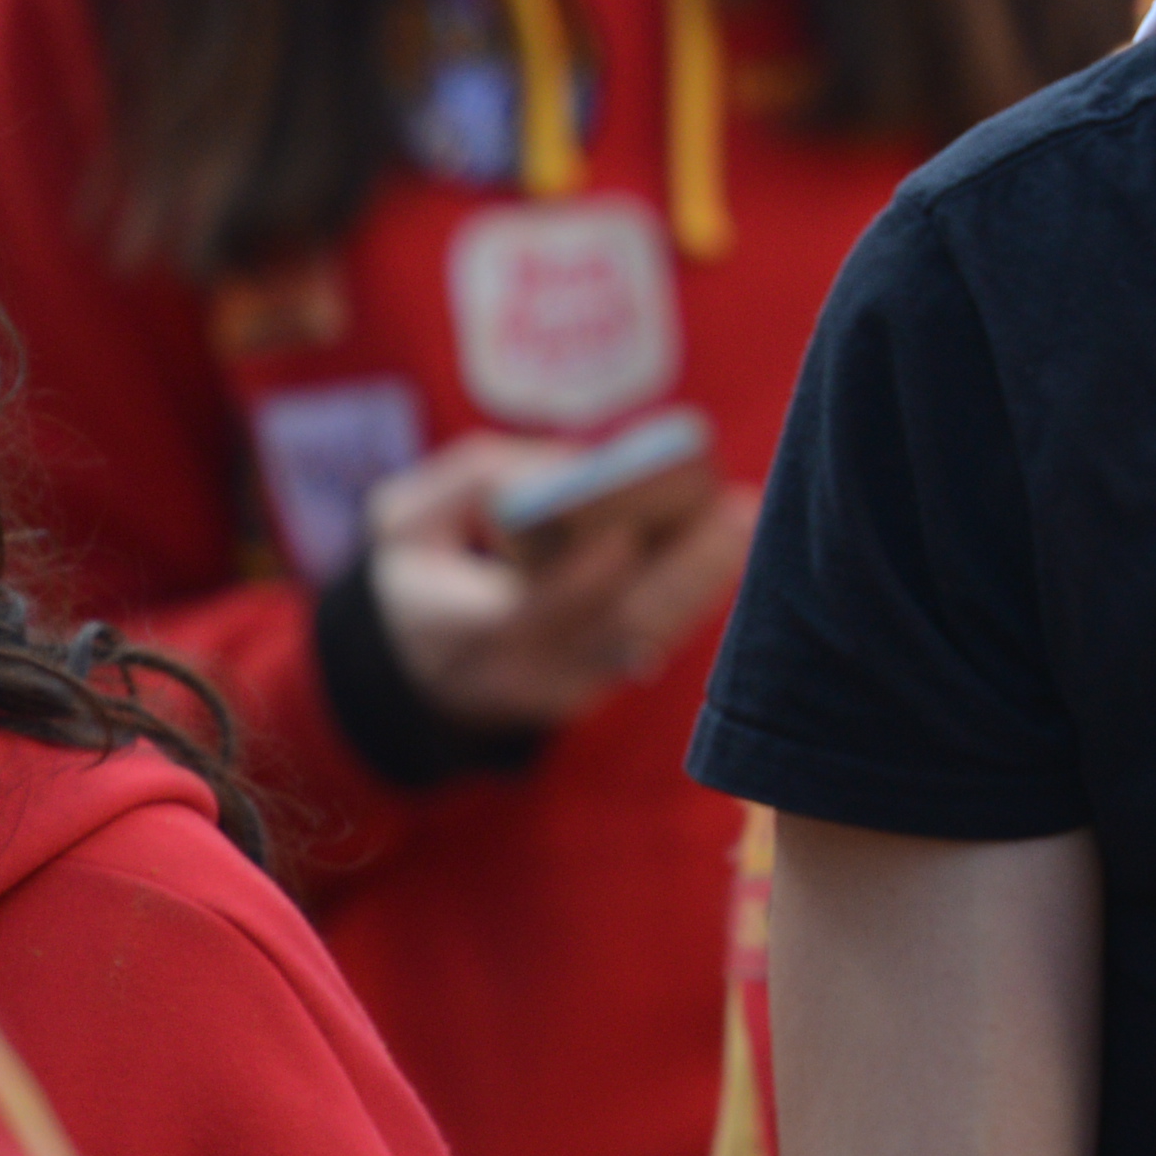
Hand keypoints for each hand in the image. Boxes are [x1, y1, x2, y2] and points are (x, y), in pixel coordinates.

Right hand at [360, 432, 762, 737]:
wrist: (410, 662)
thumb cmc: (417, 567)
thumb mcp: (412, 517)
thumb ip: (481, 482)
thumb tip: (575, 464)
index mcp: (445, 627)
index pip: (517, 616)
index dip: (574, 581)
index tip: (624, 534)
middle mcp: (507, 672)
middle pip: (608, 629)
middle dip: (679, 570)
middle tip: (734, 511)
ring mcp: (552, 691)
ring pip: (641, 638)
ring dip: (701, 580)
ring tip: (744, 520)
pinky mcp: (587, 692)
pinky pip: (647, 640)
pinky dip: (689, 593)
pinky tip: (727, 546)